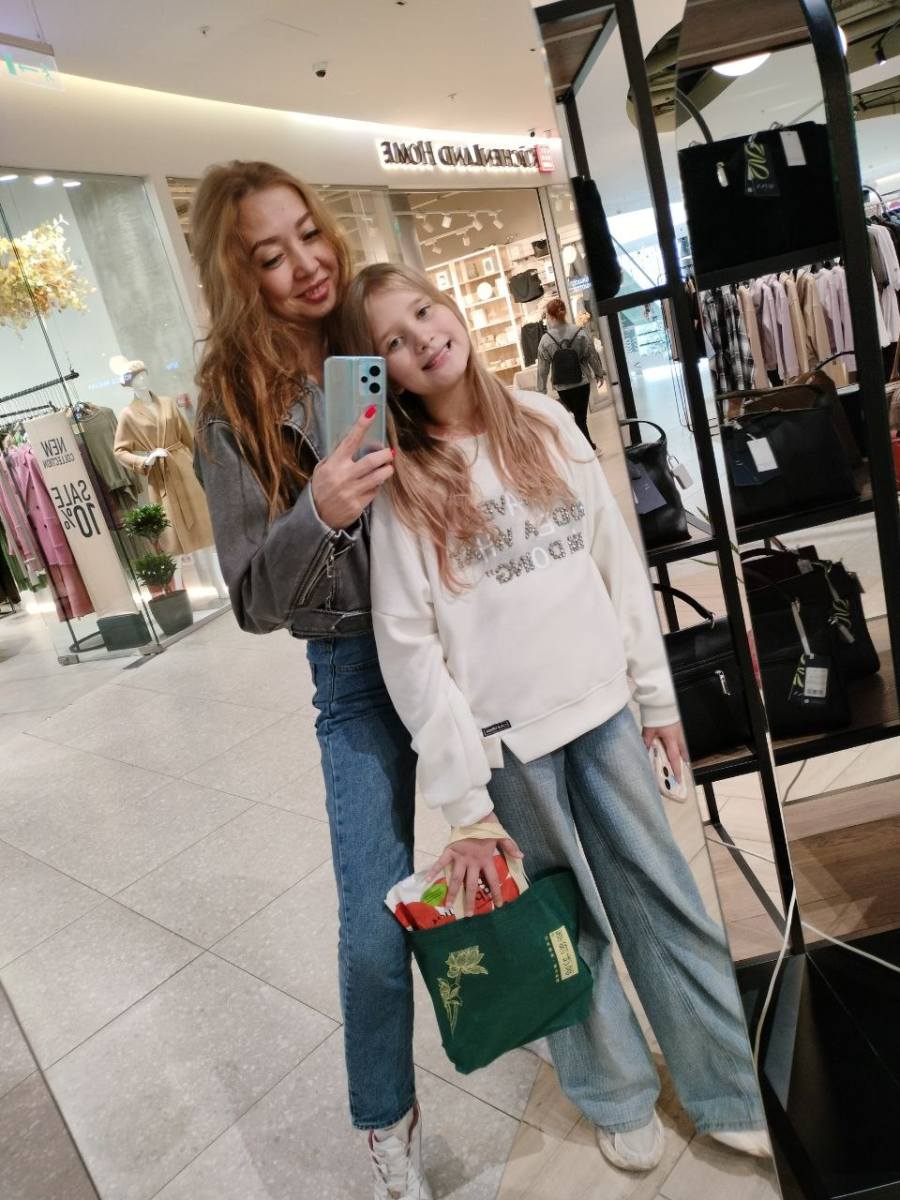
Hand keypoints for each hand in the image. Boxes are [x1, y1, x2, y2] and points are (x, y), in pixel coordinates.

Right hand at [311, 406, 393, 528]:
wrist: (317, 517)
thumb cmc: (321, 488)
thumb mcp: (322, 469)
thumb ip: (337, 457)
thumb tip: (357, 443)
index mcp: (333, 464)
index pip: (350, 440)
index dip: (361, 425)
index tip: (371, 411)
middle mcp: (343, 477)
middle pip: (371, 461)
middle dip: (385, 455)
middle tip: (390, 452)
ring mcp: (351, 492)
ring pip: (378, 477)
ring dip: (387, 470)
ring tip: (388, 467)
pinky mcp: (358, 505)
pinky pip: (375, 491)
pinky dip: (378, 485)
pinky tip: (376, 483)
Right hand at [426, 829, 523, 917]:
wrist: (474, 811)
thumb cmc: (488, 824)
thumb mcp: (501, 835)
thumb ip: (510, 846)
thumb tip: (521, 856)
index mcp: (486, 859)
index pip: (492, 880)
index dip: (496, 892)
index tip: (498, 906)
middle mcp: (472, 861)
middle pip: (471, 884)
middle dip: (470, 900)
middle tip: (468, 916)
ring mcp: (460, 857)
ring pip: (455, 878)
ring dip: (451, 892)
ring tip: (447, 905)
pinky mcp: (450, 850)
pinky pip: (441, 862)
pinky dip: (433, 869)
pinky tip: (426, 880)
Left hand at [642, 721, 687, 782]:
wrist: (661, 702)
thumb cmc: (656, 715)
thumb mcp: (649, 730)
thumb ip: (646, 741)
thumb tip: (644, 752)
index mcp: (671, 739)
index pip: (674, 757)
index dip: (676, 769)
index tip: (678, 779)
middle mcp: (678, 736)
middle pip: (683, 753)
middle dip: (683, 762)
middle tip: (683, 769)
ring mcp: (679, 730)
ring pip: (683, 745)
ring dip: (682, 753)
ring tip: (680, 759)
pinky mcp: (678, 725)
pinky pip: (680, 738)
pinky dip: (679, 744)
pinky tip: (674, 744)